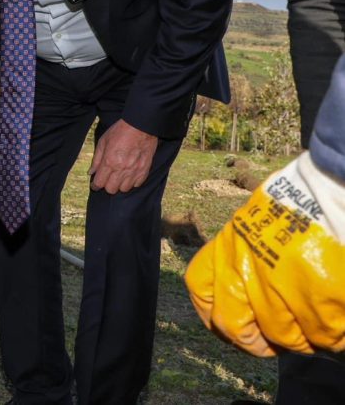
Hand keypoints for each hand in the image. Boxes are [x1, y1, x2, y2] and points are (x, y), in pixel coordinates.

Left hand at [89, 119, 157, 193]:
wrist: (141, 126)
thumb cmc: (120, 131)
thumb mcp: (103, 142)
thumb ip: (96, 160)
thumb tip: (91, 173)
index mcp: (109, 162)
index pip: (99, 183)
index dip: (95, 185)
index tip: (95, 184)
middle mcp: (121, 169)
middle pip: (111, 189)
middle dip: (106, 186)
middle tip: (107, 179)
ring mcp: (134, 171)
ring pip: (124, 189)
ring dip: (119, 184)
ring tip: (118, 176)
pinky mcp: (144, 170)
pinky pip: (137, 184)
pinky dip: (132, 182)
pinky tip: (129, 175)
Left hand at [185, 153, 344, 356]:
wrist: (332, 185)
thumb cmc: (300, 203)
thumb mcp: (254, 221)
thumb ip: (243, 257)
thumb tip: (246, 300)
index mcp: (228, 243)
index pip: (200, 287)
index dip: (211, 315)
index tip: (229, 327)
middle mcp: (245, 264)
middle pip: (233, 325)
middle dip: (254, 343)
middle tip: (275, 345)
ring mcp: (280, 280)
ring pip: (281, 335)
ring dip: (301, 342)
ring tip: (317, 335)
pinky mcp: (320, 291)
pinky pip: (323, 332)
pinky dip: (333, 337)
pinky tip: (340, 330)